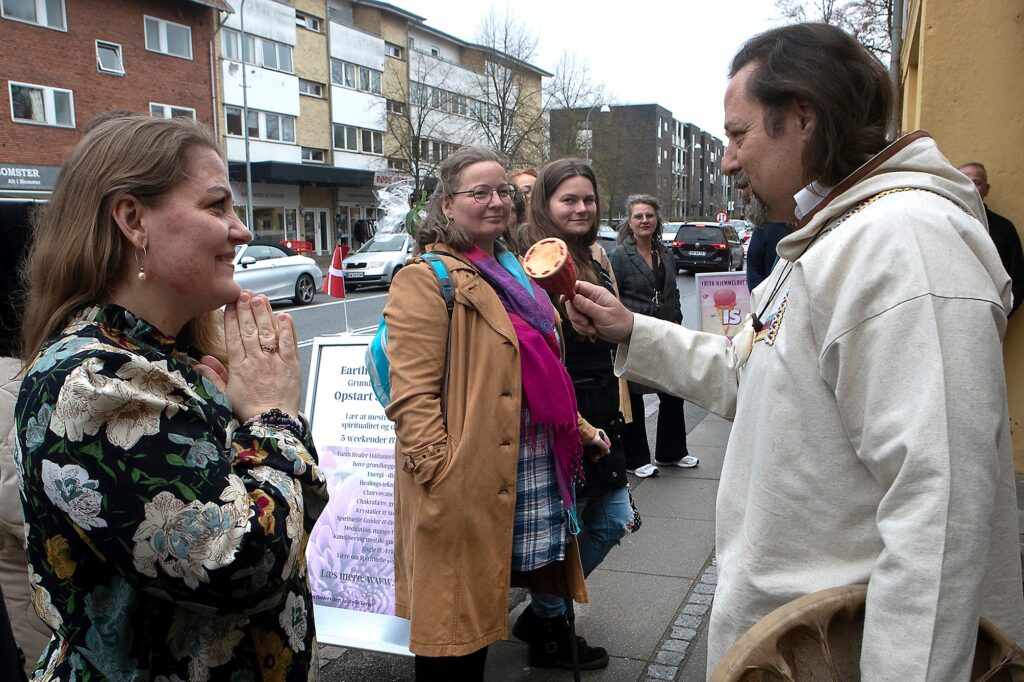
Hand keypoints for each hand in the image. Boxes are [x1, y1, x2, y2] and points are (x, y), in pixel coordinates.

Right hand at [212, 290, 301, 420]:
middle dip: (246, 310)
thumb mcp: (225, 394)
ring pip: (268, 333)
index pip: (233, 337)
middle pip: (250, 331)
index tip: (230, 304)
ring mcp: (274, 362)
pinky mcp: (291, 366)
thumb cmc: (249, 410)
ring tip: (260, 299)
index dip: (231, 318)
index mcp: (239, 367)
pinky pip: (289, 344)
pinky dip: (287, 329)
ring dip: (264, 314)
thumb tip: (201, 360)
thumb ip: (214, 376)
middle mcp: (256, 361)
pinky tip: (284, 315)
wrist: (271, 424)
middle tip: (244, 294)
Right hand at [564, 281, 634, 344]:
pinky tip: (592, 331)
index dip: (568, 291)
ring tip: (592, 328)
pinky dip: (582, 329)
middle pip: (571, 302)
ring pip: (573, 315)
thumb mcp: (604, 315)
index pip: (577, 286)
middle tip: (586, 322)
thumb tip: (574, 297)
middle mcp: (590, 300)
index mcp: (596, 293)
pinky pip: (576, 323)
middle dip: (575, 315)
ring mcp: (587, 310)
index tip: (564, 301)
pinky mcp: (586, 319)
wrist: (626, 334)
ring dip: (580, 324)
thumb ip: (588, 306)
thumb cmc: (620, 322)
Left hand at [587, 428, 611, 461]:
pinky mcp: (588, 445)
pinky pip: (592, 451)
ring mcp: (592, 441)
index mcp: (601, 434)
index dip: (606, 449)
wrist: (577, 432)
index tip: (603, 453)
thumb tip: (607, 452)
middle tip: (599, 456)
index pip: (607, 444)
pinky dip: (593, 455)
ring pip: (597, 450)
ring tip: (595, 459)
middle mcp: (597, 438)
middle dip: (600, 453)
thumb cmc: (587, 434)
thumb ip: (603, 446)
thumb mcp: (597, 439)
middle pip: (602, 448)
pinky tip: (593, 458)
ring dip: (597, 455)